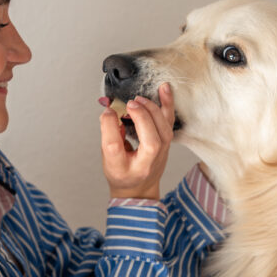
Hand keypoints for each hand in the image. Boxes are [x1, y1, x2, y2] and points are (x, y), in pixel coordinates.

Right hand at [100, 83, 174, 199]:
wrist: (139, 187)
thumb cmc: (121, 171)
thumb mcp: (106, 157)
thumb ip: (109, 135)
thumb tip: (113, 110)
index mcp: (121, 169)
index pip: (114, 148)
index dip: (110, 126)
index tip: (107, 112)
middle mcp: (144, 165)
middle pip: (149, 142)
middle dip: (140, 118)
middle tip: (129, 104)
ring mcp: (160, 155)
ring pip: (164, 132)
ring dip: (153, 110)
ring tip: (139, 99)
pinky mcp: (167, 144)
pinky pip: (170, 122)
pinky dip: (168, 104)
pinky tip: (164, 89)